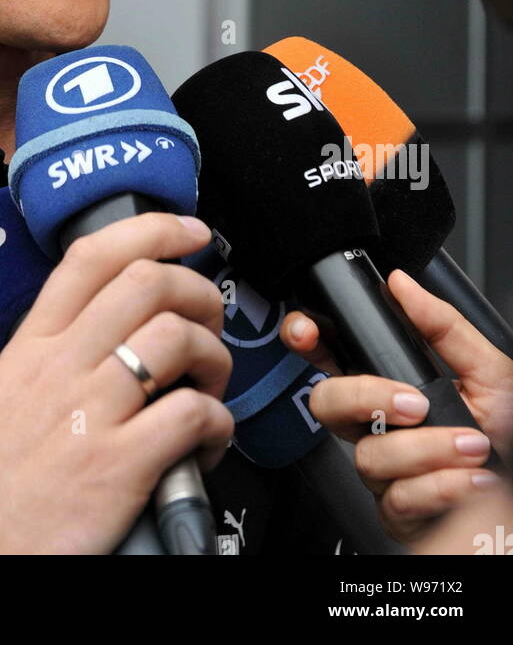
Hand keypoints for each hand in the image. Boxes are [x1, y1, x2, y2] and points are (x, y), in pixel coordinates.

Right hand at [0, 212, 231, 554]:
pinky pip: (191, 414)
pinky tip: (208, 440)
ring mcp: (89, 413)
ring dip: (214, 355)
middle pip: (146, 283)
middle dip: (198, 290)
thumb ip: (55, 350)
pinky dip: (219, 422)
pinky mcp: (118, 466)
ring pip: (174, 338)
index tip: (189, 231)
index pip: (91, 257)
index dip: (152, 229)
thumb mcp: (7, 390)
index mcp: (32, 345)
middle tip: (210, 318)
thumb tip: (114, 323)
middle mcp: (60, 367)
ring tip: (210, 384)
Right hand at [279, 268, 512, 543]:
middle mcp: (377, 425)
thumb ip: (443, 325)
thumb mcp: (488, 369)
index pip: (328, 354)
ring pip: (368, 456)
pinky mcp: (396, 513)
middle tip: (416, 404)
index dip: (306, 338)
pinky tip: (470, 479)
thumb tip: (401, 284)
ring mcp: (383, 471)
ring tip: (473, 447)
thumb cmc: (507, 430)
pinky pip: (396, 500)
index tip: (309, 333)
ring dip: (428, 450)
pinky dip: (441, 486)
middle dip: (365, 397)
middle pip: (327, 403)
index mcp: (389, 382)